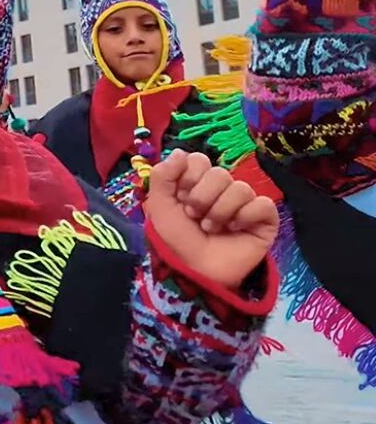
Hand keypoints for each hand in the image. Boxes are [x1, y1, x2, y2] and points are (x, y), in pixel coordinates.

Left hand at [141, 149, 277, 290]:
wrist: (195, 271)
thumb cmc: (176, 240)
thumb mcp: (159, 206)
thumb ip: (162, 176)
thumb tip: (180, 152)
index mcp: (197, 183)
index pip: (199, 160)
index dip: (188, 178)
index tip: (181, 199)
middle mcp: (222, 190)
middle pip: (220, 173)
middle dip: (202, 198)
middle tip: (195, 217)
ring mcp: (245, 203)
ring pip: (240, 188)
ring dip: (220, 212)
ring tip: (212, 229)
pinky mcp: (264, 219)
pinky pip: (262, 204)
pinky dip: (245, 217)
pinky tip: (235, 230)